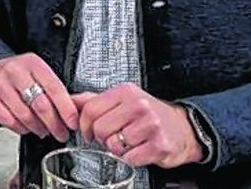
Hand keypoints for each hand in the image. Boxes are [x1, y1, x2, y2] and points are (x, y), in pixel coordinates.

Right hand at [0, 53, 77, 141]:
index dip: (66, 108)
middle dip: (54, 124)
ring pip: (25, 116)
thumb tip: (72, 114)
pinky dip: (21, 129)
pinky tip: (26, 127)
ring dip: (38, 128)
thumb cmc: (19, 76)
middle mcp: (15, 70)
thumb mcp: (37, 73)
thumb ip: (52, 90)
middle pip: (40, 104)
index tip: (73, 123)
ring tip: (43, 130)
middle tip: (60, 133)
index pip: (54, 87)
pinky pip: (9, 122)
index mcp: (32, 63)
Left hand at [73, 83, 202, 167]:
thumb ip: (93, 99)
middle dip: (102, 138)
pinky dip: (130, 159)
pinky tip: (138, 150)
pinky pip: (130, 159)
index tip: (87, 131)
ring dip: (117, 149)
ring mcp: (150, 125)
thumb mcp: (120, 100)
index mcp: (124, 92)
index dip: (84, 125)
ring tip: (127, 142)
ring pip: (114, 145)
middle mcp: (138, 105)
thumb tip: (69, 100)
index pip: (90, 108)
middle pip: (100, 128)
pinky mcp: (159, 145)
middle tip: (112, 137)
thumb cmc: (148, 113)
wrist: (181, 127)